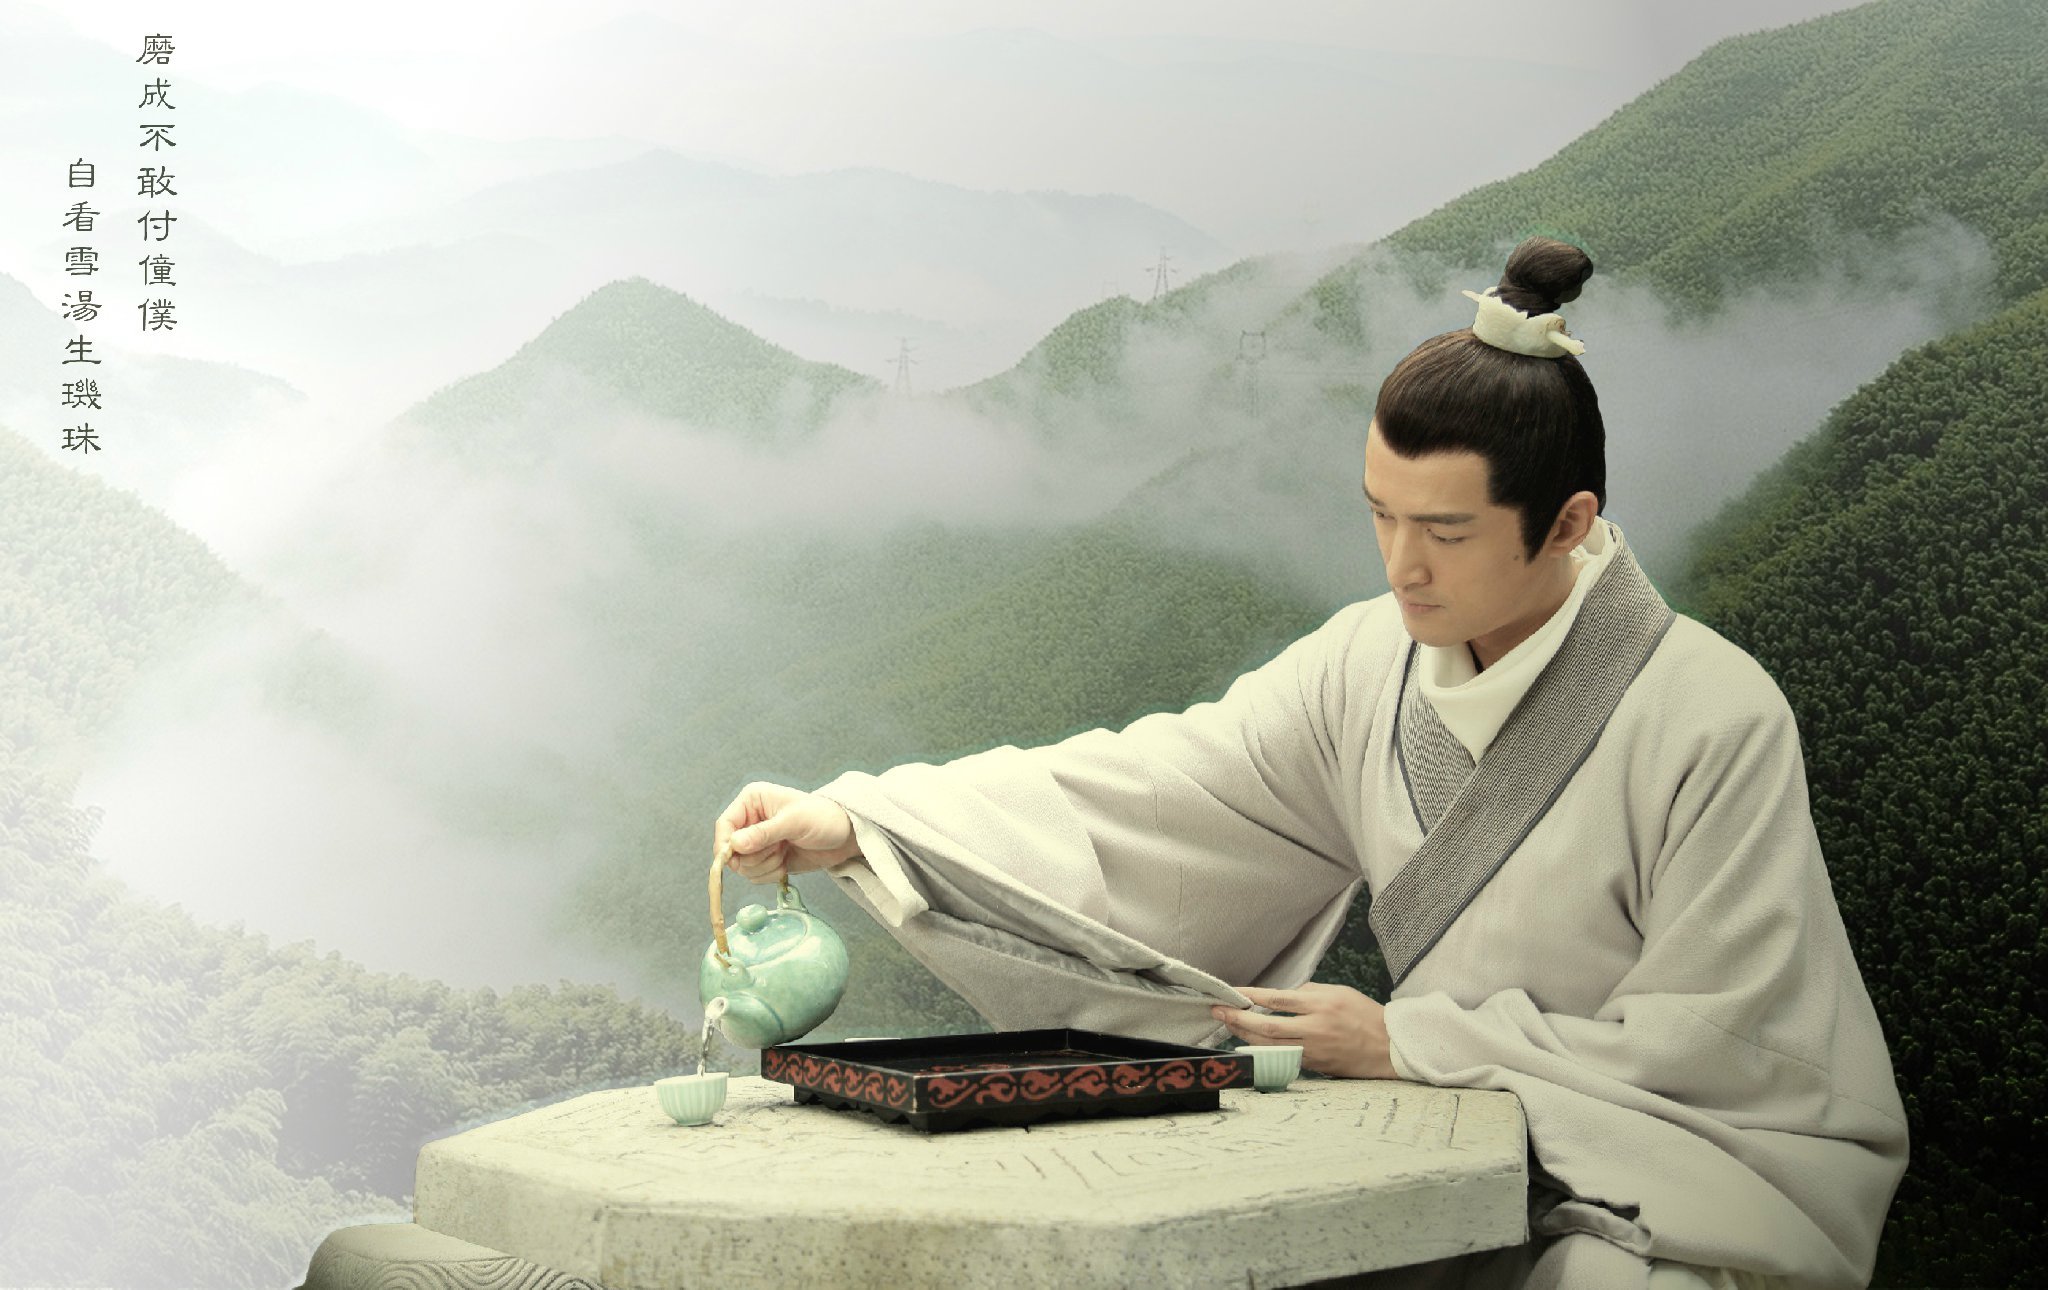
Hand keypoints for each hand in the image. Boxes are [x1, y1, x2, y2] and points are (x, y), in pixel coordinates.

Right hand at [714, 781, 860, 883]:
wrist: (846, 837)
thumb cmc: (824, 818)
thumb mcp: (794, 822)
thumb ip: (764, 833)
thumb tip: (734, 845)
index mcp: (752, 801)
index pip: (725, 824)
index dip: (724, 844)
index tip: (734, 860)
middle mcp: (751, 821)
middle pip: (730, 850)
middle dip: (755, 857)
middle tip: (778, 849)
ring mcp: (758, 842)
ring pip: (743, 867)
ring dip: (764, 866)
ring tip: (785, 853)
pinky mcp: (767, 859)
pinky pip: (755, 876)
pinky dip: (770, 874)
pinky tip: (786, 863)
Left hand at [1211, 982, 1395, 1078]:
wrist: (1390, 1046)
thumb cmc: (1365, 1015)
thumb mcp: (1340, 992)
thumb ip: (1309, 993)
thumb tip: (1282, 997)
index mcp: (1322, 1005)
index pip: (1277, 1000)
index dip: (1250, 997)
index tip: (1231, 992)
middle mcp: (1315, 1029)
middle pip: (1267, 1027)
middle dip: (1238, 1019)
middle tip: (1218, 1011)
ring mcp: (1314, 1050)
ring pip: (1271, 1046)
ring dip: (1245, 1036)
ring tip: (1228, 1025)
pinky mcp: (1315, 1065)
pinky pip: (1283, 1057)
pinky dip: (1264, 1049)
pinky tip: (1250, 1043)